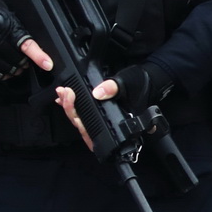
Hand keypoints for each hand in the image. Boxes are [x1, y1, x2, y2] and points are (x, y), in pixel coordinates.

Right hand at [0, 0, 44, 83]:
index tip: (48, 64)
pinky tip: (5, 69)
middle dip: (26, 62)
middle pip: (17, 60)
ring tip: (16, 64)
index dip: (38, 56)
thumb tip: (33, 47)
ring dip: (15, 69)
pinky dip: (3, 74)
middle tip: (26, 60)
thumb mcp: (6, 14)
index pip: (25, 44)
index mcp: (2, 25)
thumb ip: (18, 30)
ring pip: (7, 69)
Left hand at [54, 63, 169, 147]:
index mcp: (118, 123)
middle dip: (70, 109)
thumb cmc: (141, 84)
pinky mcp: (100, 112)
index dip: (80, 122)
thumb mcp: (127, 82)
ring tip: (62, 93)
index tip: (73, 107)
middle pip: (83, 126)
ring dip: (69, 107)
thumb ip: (113, 87)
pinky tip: (65, 97)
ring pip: (81, 121)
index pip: (94, 132)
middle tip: (65, 93)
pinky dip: (73, 105)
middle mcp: (110, 125)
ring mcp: (104, 120)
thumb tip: (98, 92)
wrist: (149, 79)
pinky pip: (83, 114)